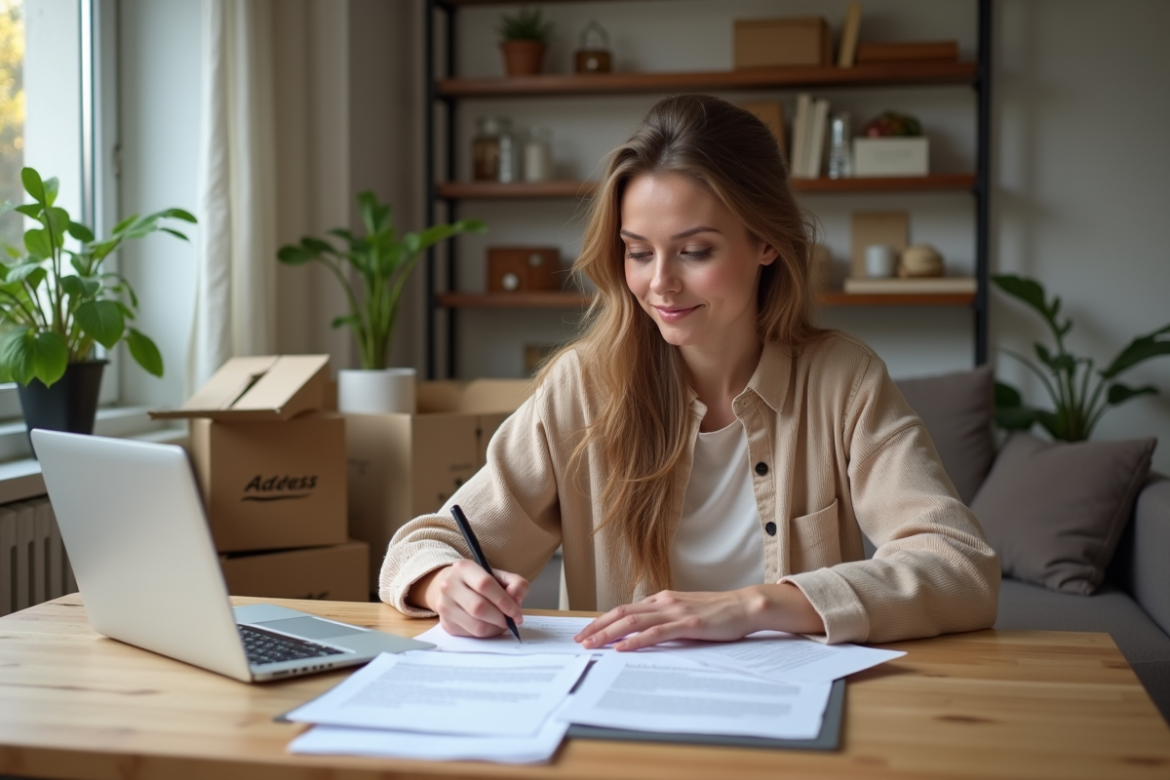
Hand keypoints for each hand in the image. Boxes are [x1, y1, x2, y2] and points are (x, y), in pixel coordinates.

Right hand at [410, 560, 528, 637]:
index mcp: (463, 568)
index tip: (516, 612)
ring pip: (476, 625)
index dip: (504, 601)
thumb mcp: (500, 576)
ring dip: (495, 628)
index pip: (484, 584)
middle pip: (478, 608)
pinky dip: (486, 634)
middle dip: (500, 617)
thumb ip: (516, 584)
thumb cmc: (481, 582)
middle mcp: (449, 586)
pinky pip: (471, 635)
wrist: (454, 588)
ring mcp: (444, 606)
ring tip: (501, 623)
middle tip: (510, 620)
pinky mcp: (446, 624)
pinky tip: (490, 626)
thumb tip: (516, 599)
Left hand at [574, 583, 823, 651]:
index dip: (602, 621)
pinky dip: (635, 640)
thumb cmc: (717, 613)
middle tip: (579, 642)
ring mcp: (674, 611)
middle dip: (597, 628)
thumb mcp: (685, 612)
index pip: (624, 609)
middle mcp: (663, 601)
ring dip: (609, 634)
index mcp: (661, 599)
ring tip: (592, 646)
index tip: (586, 633)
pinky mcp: (687, 623)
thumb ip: (665, 619)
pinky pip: (655, 632)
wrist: (744, 606)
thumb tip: (643, 633)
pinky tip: (622, 648)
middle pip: (621, 613)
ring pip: (633, 622)